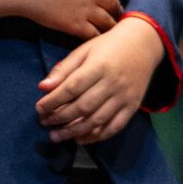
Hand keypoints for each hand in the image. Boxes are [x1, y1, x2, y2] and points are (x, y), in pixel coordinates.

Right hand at [0, 0, 125, 37]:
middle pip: (114, 3)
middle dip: (117, 9)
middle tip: (116, 13)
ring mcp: (86, 9)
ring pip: (108, 21)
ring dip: (110, 25)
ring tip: (110, 29)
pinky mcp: (75, 25)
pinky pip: (94, 34)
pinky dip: (98, 36)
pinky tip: (97, 38)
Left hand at [36, 19, 164, 144]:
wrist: (144, 44)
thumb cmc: (108, 46)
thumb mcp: (83, 51)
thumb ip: (63, 69)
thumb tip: (42, 87)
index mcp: (99, 66)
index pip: (72, 88)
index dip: (53, 100)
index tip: (38, 109)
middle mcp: (113, 83)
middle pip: (84, 106)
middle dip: (61, 118)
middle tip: (44, 123)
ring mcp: (125, 97)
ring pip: (98, 119)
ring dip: (75, 131)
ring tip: (56, 136)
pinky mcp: (134, 106)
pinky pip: (116, 126)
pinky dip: (98, 136)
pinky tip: (80, 139)